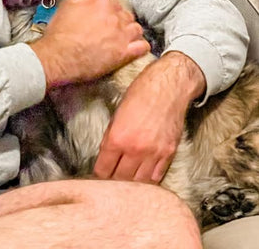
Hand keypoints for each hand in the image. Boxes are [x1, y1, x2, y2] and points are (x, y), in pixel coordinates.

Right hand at [30, 0, 149, 88]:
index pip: (114, 2)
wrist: (58, 57)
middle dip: (121, 20)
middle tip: (112, 28)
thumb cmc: (60, 33)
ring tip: (124, 37)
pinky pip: (142, 47)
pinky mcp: (123, 54)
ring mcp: (121, 36)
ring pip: (137, 29)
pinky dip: (141, 46)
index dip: (109, 10)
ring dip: (132, 32)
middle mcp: (115, 18)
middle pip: (127, 15)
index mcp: (102, 4)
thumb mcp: (68, 4)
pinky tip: (135, 48)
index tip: (105, 17)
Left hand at [93, 51, 205, 182]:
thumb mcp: (117, 113)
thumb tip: (106, 155)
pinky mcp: (169, 154)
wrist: (168, 87)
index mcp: (118, 138)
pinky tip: (143, 174)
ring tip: (127, 177)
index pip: (103, 170)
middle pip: (120, 180)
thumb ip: (111, 137)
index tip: (100, 172)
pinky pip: (156, 176)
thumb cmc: (140, 94)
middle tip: (112, 176)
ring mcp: (154, 153)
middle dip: (114, 180)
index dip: (100, 173)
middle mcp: (135, 149)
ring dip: (131, 181)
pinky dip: (148, 178)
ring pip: (139, 182)